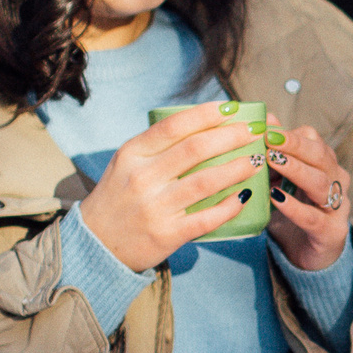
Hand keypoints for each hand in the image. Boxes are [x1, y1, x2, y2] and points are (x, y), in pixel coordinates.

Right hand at [77, 102, 268, 272]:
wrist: (95, 244)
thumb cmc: (119, 197)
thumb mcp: (127, 164)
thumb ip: (157, 146)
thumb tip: (205, 125)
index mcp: (133, 154)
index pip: (174, 126)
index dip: (207, 114)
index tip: (232, 108)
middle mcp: (143, 177)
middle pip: (196, 149)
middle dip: (232, 137)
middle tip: (254, 131)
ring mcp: (155, 207)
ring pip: (206, 181)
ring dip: (237, 168)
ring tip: (257, 160)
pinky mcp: (167, 234)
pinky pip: (207, 217)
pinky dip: (230, 206)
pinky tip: (245, 196)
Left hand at [264, 123, 352, 271]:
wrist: (308, 254)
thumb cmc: (293, 213)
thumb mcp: (281, 181)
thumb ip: (276, 153)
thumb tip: (265, 119)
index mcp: (326, 166)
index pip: (313, 141)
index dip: (290, 134)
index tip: (264, 130)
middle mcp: (336, 182)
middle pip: (320, 157)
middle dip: (294, 145)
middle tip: (268, 139)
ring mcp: (337, 208)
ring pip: (320, 182)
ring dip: (295, 169)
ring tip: (271, 161)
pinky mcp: (331, 233)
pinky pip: (313, 217)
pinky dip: (294, 206)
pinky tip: (276, 198)